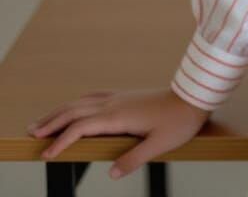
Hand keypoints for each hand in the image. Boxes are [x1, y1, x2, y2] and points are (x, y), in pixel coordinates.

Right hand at [26, 87, 210, 179]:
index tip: (45, 154)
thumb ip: (134, 159)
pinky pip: (94, 97)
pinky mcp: (126, 96)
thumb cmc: (179, 121)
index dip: (61, 141)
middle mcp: (115, 103)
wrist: (195, 96)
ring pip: (82, 102)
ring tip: (44, 121)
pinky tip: (75, 107)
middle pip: (75, 110)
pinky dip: (78, 103)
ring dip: (61, 110)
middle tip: (31, 133)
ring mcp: (120, 97)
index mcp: (119, 116)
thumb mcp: (159, 145)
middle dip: (52, 122)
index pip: (81, 127)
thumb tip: (111, 173)